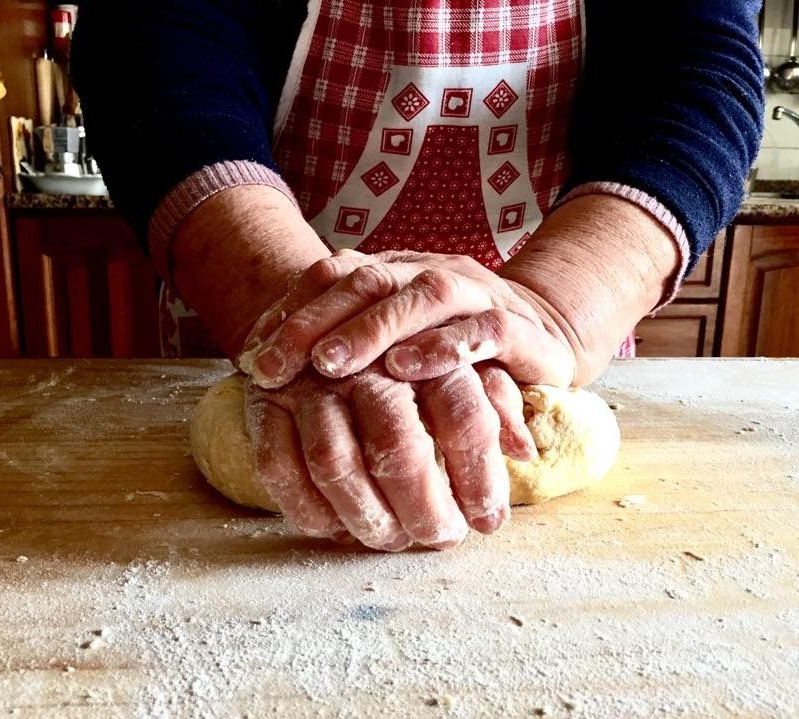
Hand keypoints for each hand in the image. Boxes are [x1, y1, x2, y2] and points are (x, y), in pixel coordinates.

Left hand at [240, 250, 541, 459]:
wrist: (545, 335)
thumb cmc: (453, 346)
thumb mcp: (395, 343)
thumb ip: (341, 344)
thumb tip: (255, 364)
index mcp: (397, 272)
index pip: (335, 275)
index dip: (291, 310)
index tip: (253, 354)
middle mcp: (433, 273)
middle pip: (369, 280)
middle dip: (316, 322)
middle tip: (276, 365)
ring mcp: (477, 295)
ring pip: (424, 295)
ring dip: (373, 328)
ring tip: (332, 364)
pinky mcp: (517, 328)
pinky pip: (483, 329)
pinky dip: (444, 346)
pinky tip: (408, 367)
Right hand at [243, 362, 514, 549]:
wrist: (334, 302)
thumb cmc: (414, 345)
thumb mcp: (466, 360)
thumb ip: (496, 401)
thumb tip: (523, 451)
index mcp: (426, 347)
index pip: (463, 415)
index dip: (479, 476)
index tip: (488, 521)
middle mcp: (367, 361)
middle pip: (397, 444)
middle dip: (422, 506)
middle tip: (439, 539)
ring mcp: (310, 380)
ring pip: (333, 461)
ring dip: (365, 515)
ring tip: (391, 540)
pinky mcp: (265, 400)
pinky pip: (276, 465)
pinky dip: (306, 508)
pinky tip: (334, 527)